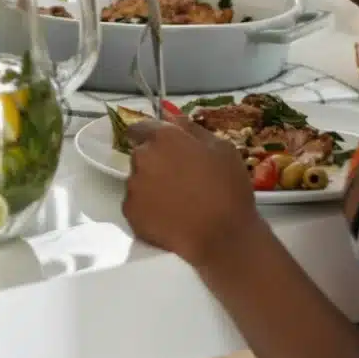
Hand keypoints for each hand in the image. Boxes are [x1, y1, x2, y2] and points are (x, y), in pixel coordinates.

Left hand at [120, 112, 263, 269]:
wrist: (223, 237)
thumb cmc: (228, 189)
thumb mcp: (222, 149)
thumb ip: (193, 129)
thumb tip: (174, 120)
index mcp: (163, 138)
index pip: (140, 127)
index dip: (149, 135)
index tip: (161, 147)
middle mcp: (142, 158)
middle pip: (141, 155)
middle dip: (155, 162)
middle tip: (178, 179)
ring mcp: (133, 186)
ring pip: (138, 180)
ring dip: (151, 185)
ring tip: (177, 202)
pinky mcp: (130, 213)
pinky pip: (136, 204)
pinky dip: (148, 209)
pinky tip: (169, 217)